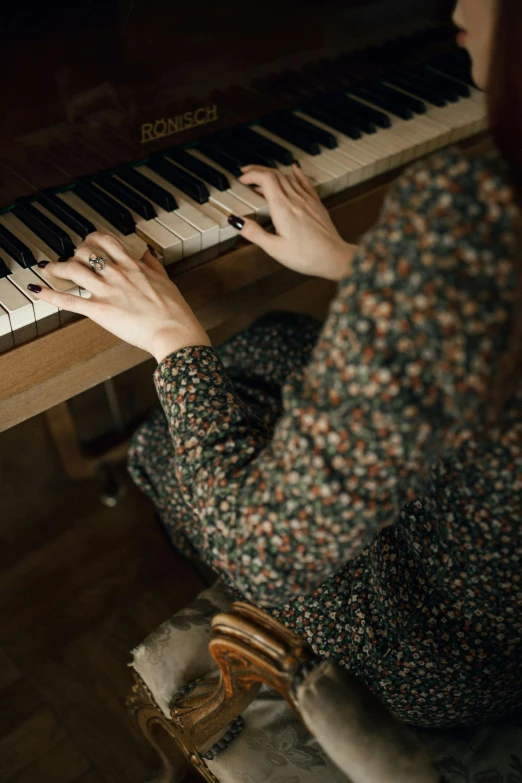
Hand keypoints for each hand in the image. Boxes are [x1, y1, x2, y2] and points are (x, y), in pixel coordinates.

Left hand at [31, 233, 210, 362]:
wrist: (173, 331)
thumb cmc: (174, 311)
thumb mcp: (166, 280)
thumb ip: (154, 265)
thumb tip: (148, 253)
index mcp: (133, 265)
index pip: (106, 241)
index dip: (92, 239)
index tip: (88, 243)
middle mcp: (117, 274)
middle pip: (85, 251)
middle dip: (74, 253)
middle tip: (70, 260)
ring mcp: (106, 291)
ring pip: (73, 269)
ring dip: (57, 267)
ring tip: (48, 269)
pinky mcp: (99, 311)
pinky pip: (69, 301)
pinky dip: (49, 295)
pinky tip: (37, 289)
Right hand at [234, 163, 356, 280]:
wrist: (334, 258)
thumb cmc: (306, 256)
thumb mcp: (275, 249)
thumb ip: (254, 233)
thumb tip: (236, 221)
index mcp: (283, 208)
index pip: (265, 179)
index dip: (252, 174)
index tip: (242, 179)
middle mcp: (295, 199)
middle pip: (275, 173)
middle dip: (258, 170)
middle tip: (245, 174)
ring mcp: (307, 200)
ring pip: (288, 177)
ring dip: (272, 173)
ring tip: (261, 178)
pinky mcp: (316, 204)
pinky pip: (305, 182)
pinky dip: (295, 173)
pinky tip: (294, 169)